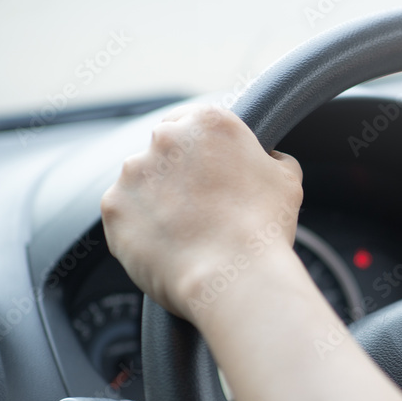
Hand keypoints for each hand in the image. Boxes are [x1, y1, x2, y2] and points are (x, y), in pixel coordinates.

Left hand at [101, 104, 302, 318]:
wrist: (236, 277)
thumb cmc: (264, 229)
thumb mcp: (287, 180)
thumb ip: (273, 159)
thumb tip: (269, 159)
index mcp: (209, 123)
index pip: (193, 123)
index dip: (203, 152)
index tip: (209, 173)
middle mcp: (165, 138)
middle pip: (165, 150)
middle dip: (178, 174)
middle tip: (202, 208)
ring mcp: (134, 172)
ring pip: (142, 183)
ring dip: (158, 201)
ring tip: (187, 233)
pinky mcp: (114, 207)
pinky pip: (125, 215)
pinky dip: (142, 229)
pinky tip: (169, 246)